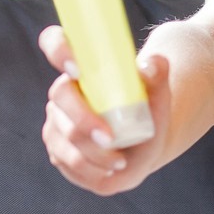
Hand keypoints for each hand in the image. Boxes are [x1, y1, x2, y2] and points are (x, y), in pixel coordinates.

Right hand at [37, 24, 170, 196]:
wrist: (141, 143)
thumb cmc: (146, 111)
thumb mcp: (158, 96)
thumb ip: (158, 76)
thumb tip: (153, 64)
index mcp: (81, 66)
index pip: (55, 42)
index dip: (58, 49)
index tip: (78, 69)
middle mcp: (63, 92)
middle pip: (61, 98)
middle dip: (83, 120)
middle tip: (110, 137)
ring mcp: (55, 121)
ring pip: (64, 137)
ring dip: (92, 153)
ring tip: (120, 162)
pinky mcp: (56, 148)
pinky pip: (66, 161)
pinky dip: (90, 170)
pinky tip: (108, 171)